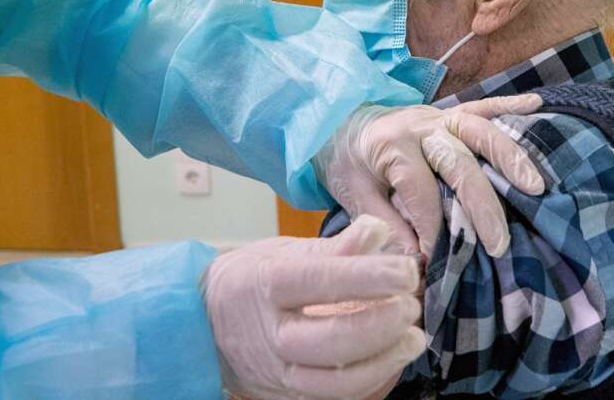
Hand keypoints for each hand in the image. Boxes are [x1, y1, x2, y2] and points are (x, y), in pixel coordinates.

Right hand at [200, 216, 425, 399]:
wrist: (200, 324)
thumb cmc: (248, 280)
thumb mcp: (282, 252)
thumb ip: (334, 248)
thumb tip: (378, 230)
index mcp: (265, 285)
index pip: (319, 281)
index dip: (368, 277)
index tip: (406, 272)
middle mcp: (268, 334)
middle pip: (329, 340)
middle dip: (379, 326)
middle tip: (410, 307)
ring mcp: (276, 372)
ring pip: (333, 383)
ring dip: (382, 362)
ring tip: (413, 340)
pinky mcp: (284, 396)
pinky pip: (331, 398)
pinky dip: (367, 383)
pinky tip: (391, 362)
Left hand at [313, 93, 544, 258]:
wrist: (337, 124)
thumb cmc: (348, 164)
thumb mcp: (354, 198)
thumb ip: (387, 227)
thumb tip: (420, 265)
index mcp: (390, 147)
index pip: (420, 190)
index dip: (433, 228)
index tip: (439, 262)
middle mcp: (418, 126)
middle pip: (457, 160)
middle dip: (480, 204)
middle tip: (499, 243)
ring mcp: (437, 116)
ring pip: (478, 129)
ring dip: (509, 157)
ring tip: (535, 187)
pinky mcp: (449, 113)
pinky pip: (483, 105)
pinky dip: (511, 106)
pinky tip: (537, 106)